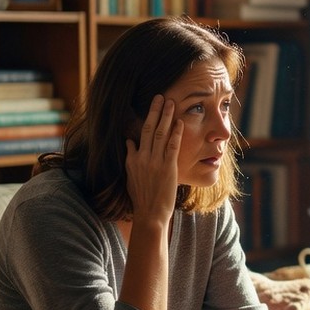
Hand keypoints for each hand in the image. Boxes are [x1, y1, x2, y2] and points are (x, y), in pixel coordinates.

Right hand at [124, 95, 182, 223]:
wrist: (150, 214)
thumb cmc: (142, 198)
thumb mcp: (131, 176)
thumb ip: (131, 158)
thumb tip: (129, 142)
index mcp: (133, 159)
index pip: (138, 134)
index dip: (144, 119)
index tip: (150, 106)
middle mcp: (142, 158)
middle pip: (148, 128)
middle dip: (154, 111)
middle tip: (159, 96)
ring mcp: (155, 162)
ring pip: (160, 133)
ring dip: (165, 116)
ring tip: (170, 102)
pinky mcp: (168, 168)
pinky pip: (172, 146)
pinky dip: (176, 132)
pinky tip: (179, 121)